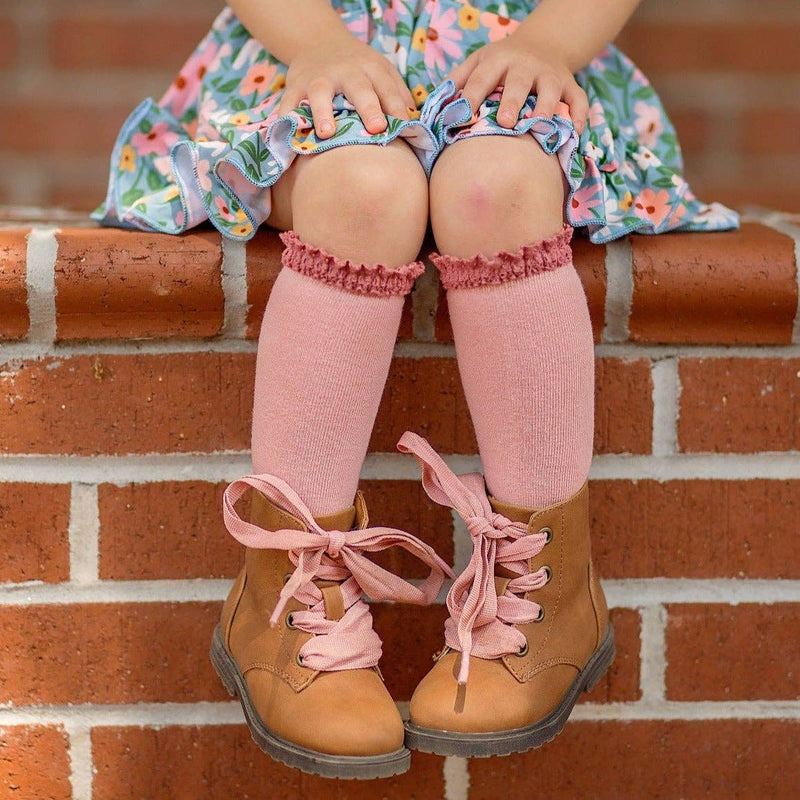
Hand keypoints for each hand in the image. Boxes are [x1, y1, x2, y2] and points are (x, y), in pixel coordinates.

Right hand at [276, 34, 416, 138]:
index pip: (387, 87)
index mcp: (370, 68)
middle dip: (368, 108)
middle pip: (359, 88)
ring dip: (323, 112)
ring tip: (326, 133)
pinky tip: (286, 131)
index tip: (404, 126)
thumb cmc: (357, 68)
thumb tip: (413, 123)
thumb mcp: (381, 72)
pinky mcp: (296, 86)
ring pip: (321, 93)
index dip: (396, 106)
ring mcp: (319, 78)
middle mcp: (345, 71)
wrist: (318, 42)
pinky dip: (287, 116)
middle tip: (376, 128)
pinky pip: (290, 102)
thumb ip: (397, 95)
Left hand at [444, 35, 588, 134]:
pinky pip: (579, 100)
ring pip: (552, 90)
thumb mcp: (478, 63)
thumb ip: (457, 82)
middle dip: (512, 100)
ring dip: (547, 108)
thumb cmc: (501, 64)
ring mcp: (550, 75)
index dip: (471, 96)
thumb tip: (433, 107)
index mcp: (498, 61)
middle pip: (519, 82)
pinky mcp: (571, 85)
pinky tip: (574, 133)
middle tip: (505, 121)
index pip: (481, 78)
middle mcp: (526, 66)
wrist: (543, 44)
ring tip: (540, 127)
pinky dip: (579, 116)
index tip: (462, 116)